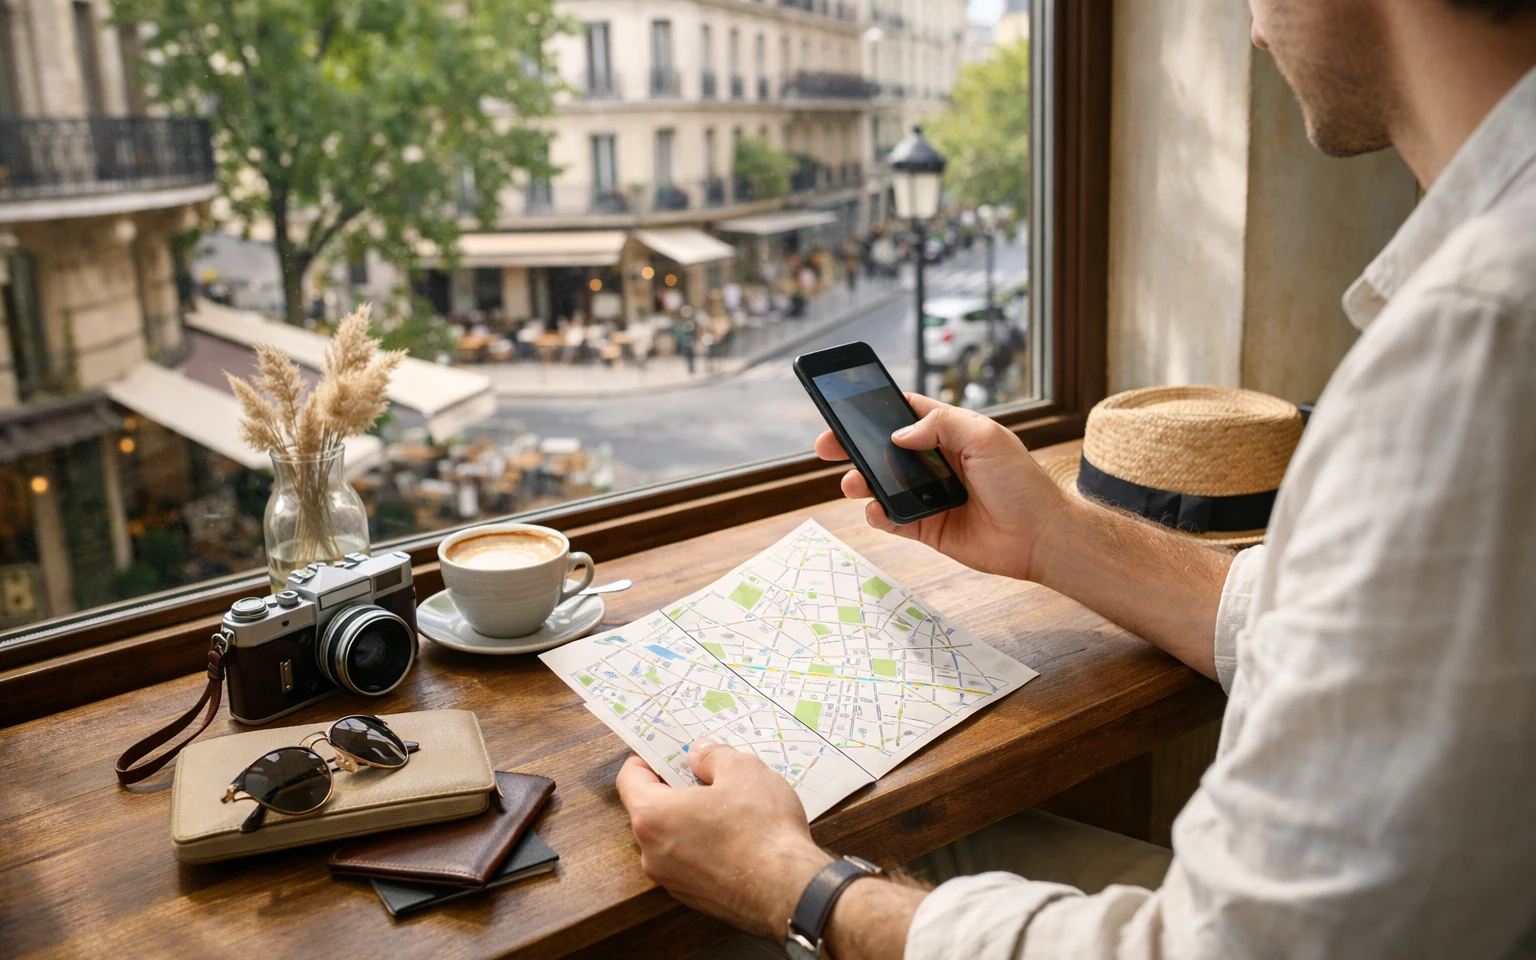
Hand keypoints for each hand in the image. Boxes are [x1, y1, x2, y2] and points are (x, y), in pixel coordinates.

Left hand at [615, 742, 832, 937]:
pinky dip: (703, 845)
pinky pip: (689, 861)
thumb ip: (713, 756)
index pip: (630, 779)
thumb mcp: (742, 770)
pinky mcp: (695, 897)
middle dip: (674, 788)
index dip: (646, 759)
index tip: (665, 751)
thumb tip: (700, 754)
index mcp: (653, 817)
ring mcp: (672, 880)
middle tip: (704, 773)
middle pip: (650, 809)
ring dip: (690, 818)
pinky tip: (735, 835)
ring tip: (727, 805)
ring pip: (671, 838)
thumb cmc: (762, 831)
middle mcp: (653, 853)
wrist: (790, 891)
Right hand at [815, 394, 1069, 581]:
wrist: (1041, 537)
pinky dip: (878, 515)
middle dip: (853, 446)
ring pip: (882, 485)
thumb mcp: (985, 437)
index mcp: (951, 434)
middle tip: (827, 447)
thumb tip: (898, 435)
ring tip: (851, 483)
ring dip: (861, 481)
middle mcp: (937, 463)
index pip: (906, 413)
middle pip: (884, 450)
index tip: (846, 406)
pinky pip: (893, 520)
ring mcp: (931, 496)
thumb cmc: (1022, 483)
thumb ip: (940, 425)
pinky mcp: (929, 528)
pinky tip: (875, 510)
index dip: (876, 408)